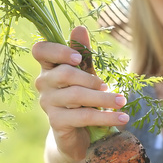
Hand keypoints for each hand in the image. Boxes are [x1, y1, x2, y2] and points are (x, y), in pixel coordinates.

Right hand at [32, 26, 128, 161]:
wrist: (78, 134)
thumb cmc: (82, 98)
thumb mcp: (85, 73)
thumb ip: (82, 53)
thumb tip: (79, 28)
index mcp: (48, 67)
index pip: (40, 50)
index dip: (57, 51)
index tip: (78, 57)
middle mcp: (43, 83)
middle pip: (65, 74)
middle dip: (90, 79)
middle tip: (108, 85)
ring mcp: (48, 103)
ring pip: (77, 96)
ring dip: (103, 98)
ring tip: (121, 101)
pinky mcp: (56, 123)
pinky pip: (83, 116)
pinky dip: (106, 117)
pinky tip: (122, 118)